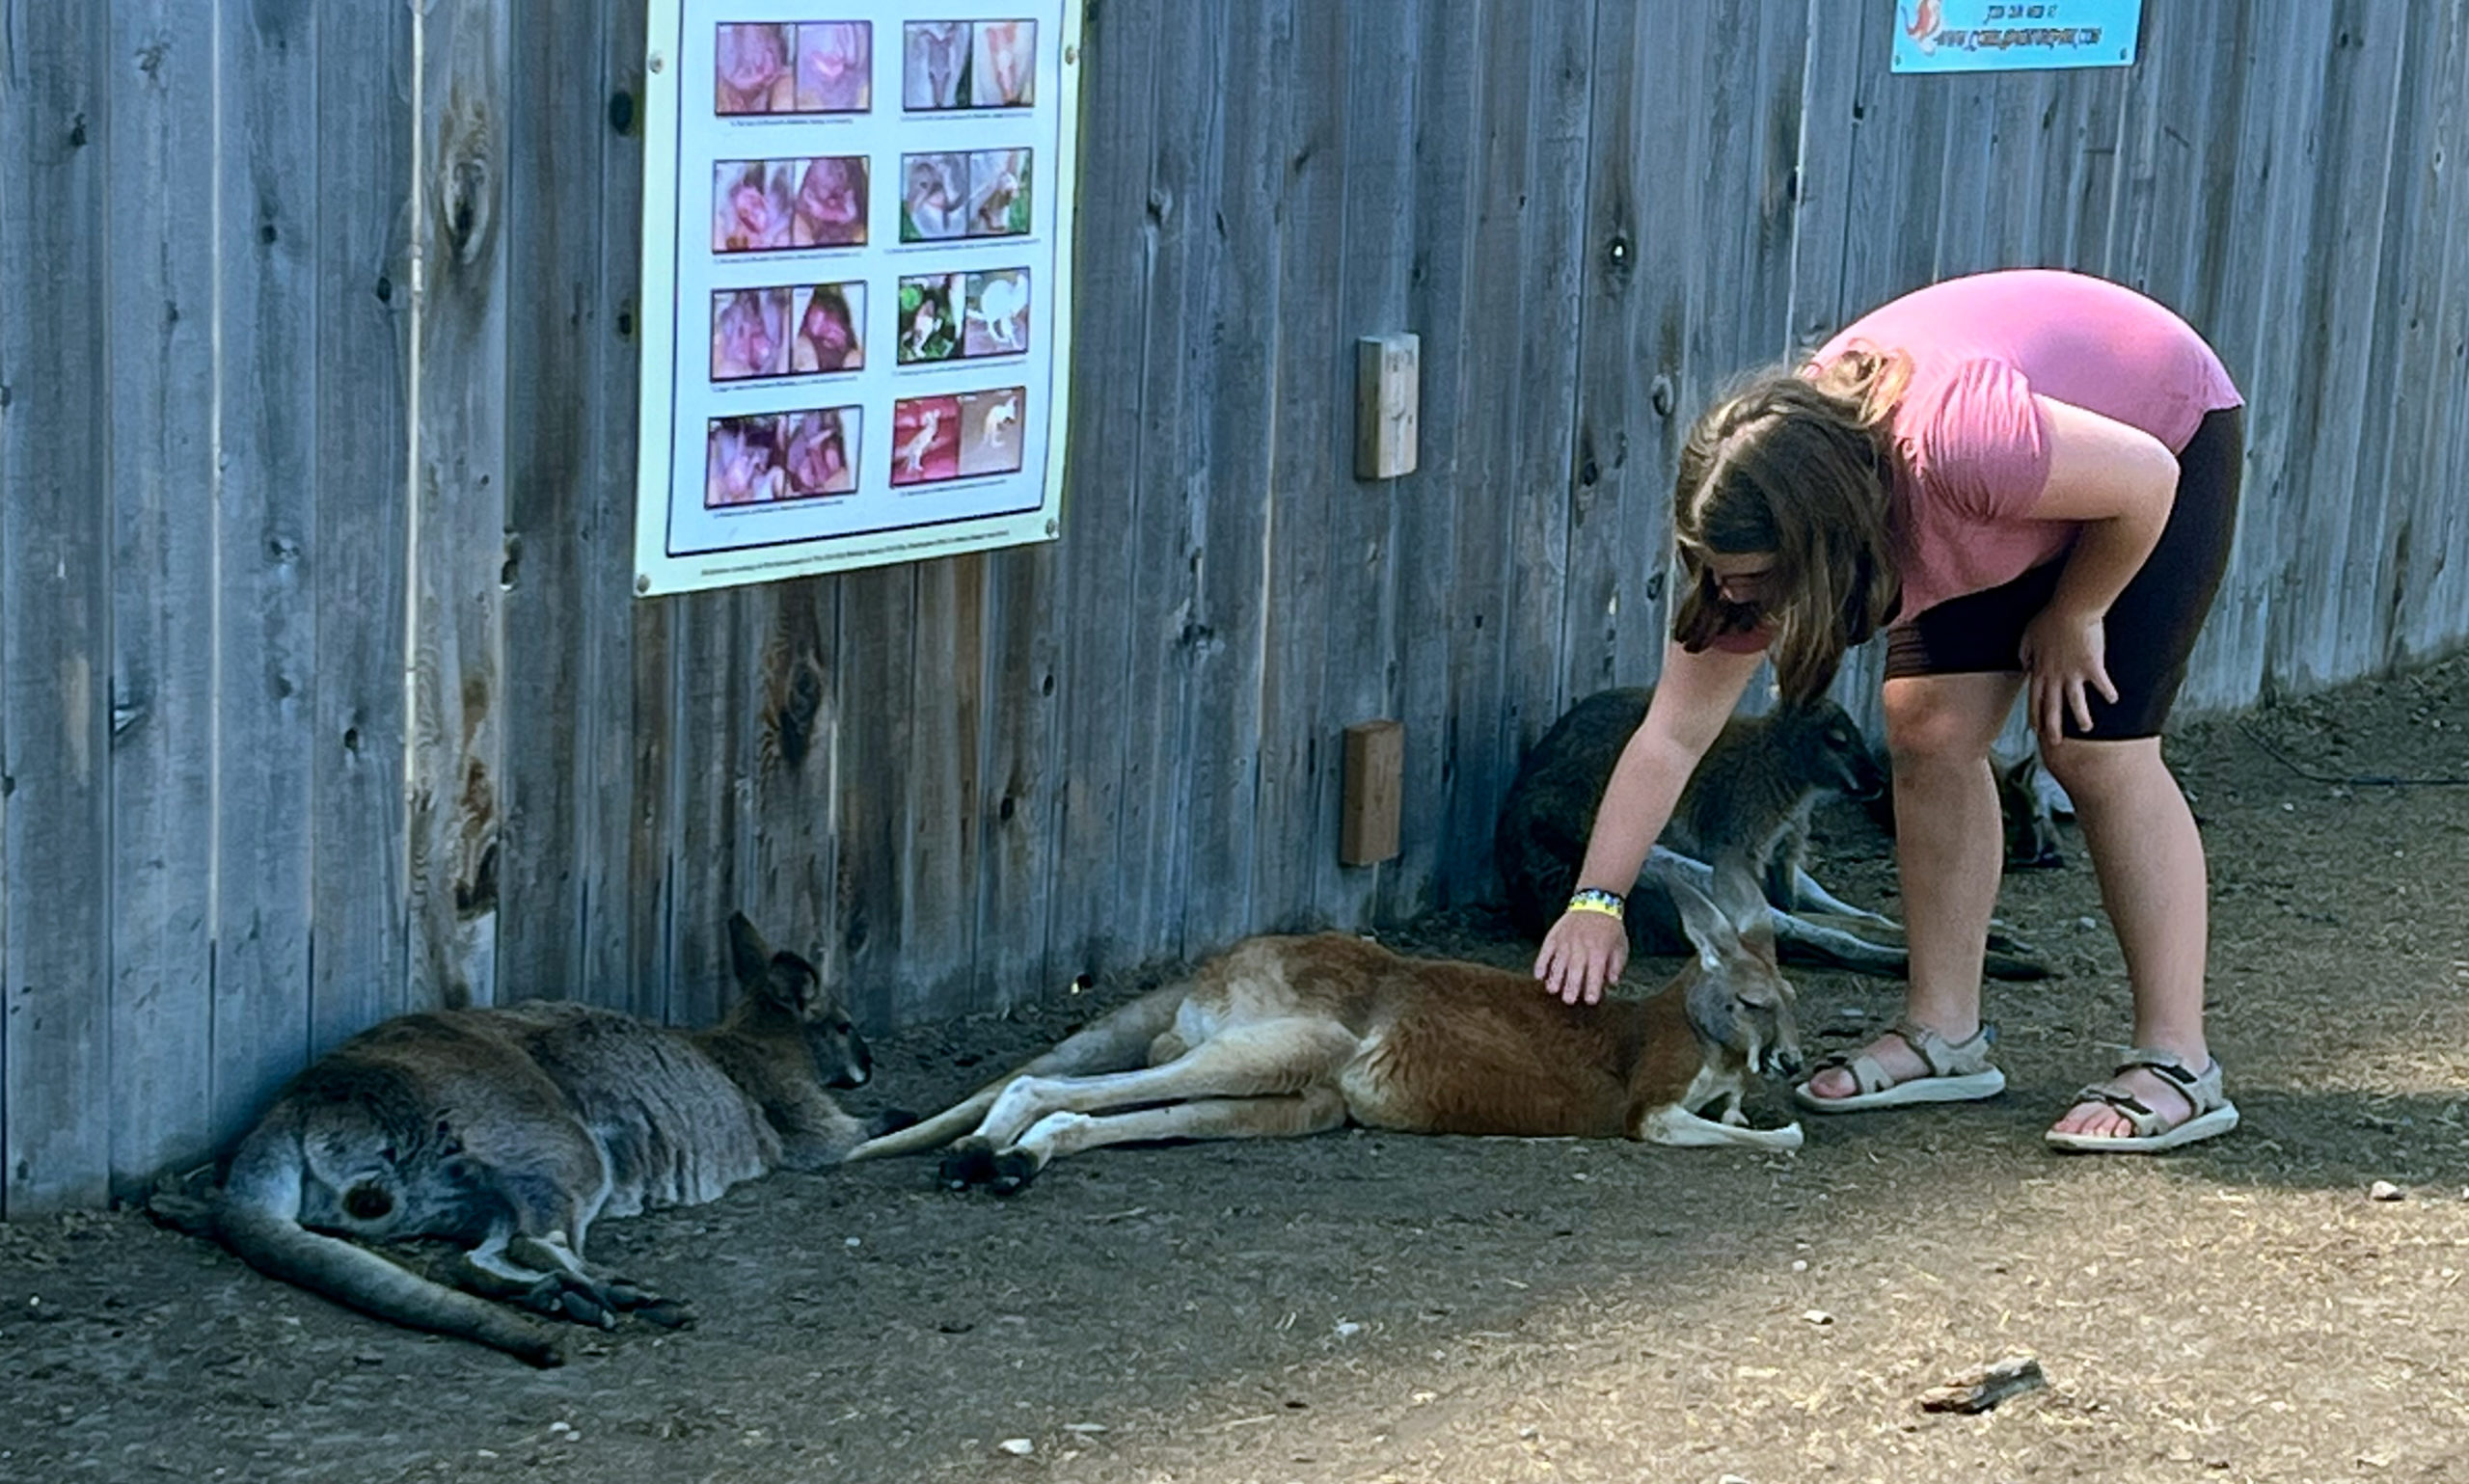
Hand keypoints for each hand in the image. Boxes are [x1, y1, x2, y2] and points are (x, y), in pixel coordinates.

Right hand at [1534, 908, 1627, 1005]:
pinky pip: (1546, 951)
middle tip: (1568, 1001)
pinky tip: (1538, 976)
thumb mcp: (1620, 945)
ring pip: (1559, 962)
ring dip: (1555, 977)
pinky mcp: (1554, 936)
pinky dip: (1541, 963)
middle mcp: (1581, 946)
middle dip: (1571, 986)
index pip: (1595, 972)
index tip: (1590, 1000)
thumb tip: (1611, 982)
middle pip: (1575, 969)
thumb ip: (1616, 965)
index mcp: (1599, 950)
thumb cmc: (1610, 928)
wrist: (1595, 901)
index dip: (1593, 987)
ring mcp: (1566, 941)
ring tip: (1552, 990)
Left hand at [2018, 605, 2115, 744]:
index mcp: (2040, 669)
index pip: (2034, 698)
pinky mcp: (2092, 667)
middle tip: (2055, 744)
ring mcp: (2073, 673)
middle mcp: (2055, 676)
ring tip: (2086, 729)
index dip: (2035, 715)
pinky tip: (2113, 700)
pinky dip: (2108, 692)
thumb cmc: (2050, 618)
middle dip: (2053, 727)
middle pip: (2052, 706)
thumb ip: (2025, 652)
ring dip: (2081, 717)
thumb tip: (2024, 665)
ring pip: (2075, 702)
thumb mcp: (2028, 635)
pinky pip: (2101, 685)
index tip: (2036, 730)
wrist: (2071, 609)